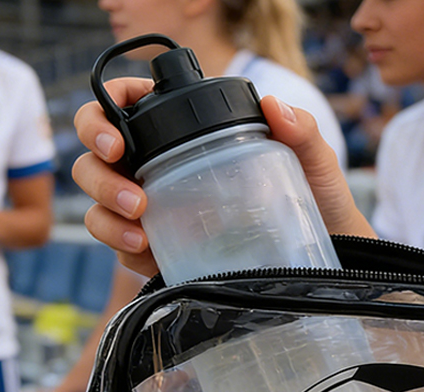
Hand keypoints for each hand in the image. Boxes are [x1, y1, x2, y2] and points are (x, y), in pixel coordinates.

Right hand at [72, 80, 374, 276]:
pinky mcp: (161, 252)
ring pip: (97, 206)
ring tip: (140, 232)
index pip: (124, 109)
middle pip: (95, 161)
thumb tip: (275, 106)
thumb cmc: (316, 199)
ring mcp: (156, 212)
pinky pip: (122, 249)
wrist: (327, 252)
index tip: (115, 141)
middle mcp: (161, 170)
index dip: (101, 116)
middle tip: (134, 199)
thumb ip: (300, 132)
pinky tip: (147, 252)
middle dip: (99, 177)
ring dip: (104, 216)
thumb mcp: (314, 162)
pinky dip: (124, 249)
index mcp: (186, 135)